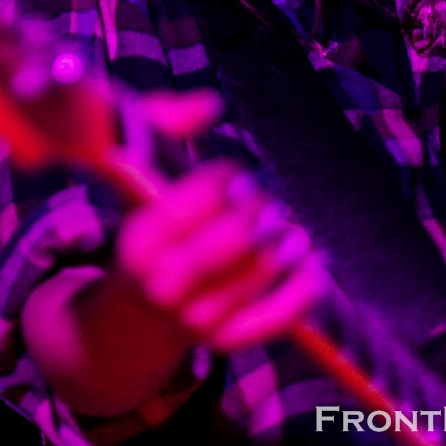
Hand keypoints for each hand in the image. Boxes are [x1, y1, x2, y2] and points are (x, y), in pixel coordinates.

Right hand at [110, 90, 328, 352]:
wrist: (132, 318)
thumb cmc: (148, 234)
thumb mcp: (137, 181)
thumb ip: (163, 127)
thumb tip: (211, 104)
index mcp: (140, 240)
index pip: (195, 202)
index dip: (225, 181)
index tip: (238, 174)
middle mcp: (164, 283)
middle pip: (233, 239)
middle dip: (260, 209)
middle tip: (268, 199)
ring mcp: (196, 317)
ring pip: (259, 271)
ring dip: (287, 241)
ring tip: (291, 225)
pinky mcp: (225, 341)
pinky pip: (276, 317)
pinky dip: (304, 289)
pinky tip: (314, 262)